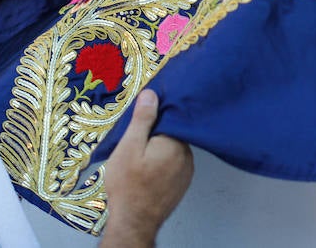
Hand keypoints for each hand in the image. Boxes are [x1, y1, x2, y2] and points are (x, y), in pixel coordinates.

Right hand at [101, 89, 192, 247]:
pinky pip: (173, 164)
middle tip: (135, 138)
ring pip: (172, 150)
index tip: (141, 116)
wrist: (134, 222)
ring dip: (158, 149)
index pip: (171, 118)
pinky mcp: (181, 184)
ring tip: (139, 155)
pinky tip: (147, 169)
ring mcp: (186, 171)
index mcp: (176, 142)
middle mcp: (187, 155)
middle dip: (155, 133)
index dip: (155, 115)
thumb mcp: (129, 147)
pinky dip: (162, 163)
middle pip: (172, 133)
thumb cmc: (128, 185)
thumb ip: (142, 121)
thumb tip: (151, 94)